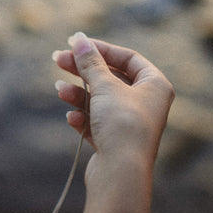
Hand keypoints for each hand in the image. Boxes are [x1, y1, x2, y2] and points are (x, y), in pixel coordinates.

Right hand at [53, 33, 173, 169]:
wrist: (120, 173)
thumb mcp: (105, 86)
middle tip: (57, 59)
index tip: (76, 44)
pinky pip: (95, 121)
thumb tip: (79, 39)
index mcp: (154, 85)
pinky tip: (72, 119)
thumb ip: (91, 62)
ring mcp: (128, 123)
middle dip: (83, 70)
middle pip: (110, 78)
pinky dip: (82, 117)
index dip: (101, 49)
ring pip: (99, 100)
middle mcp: (145, 103)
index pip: (127, 58)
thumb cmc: (121, 125)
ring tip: (60, 91)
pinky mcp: (113, 140)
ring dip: (78, 94)